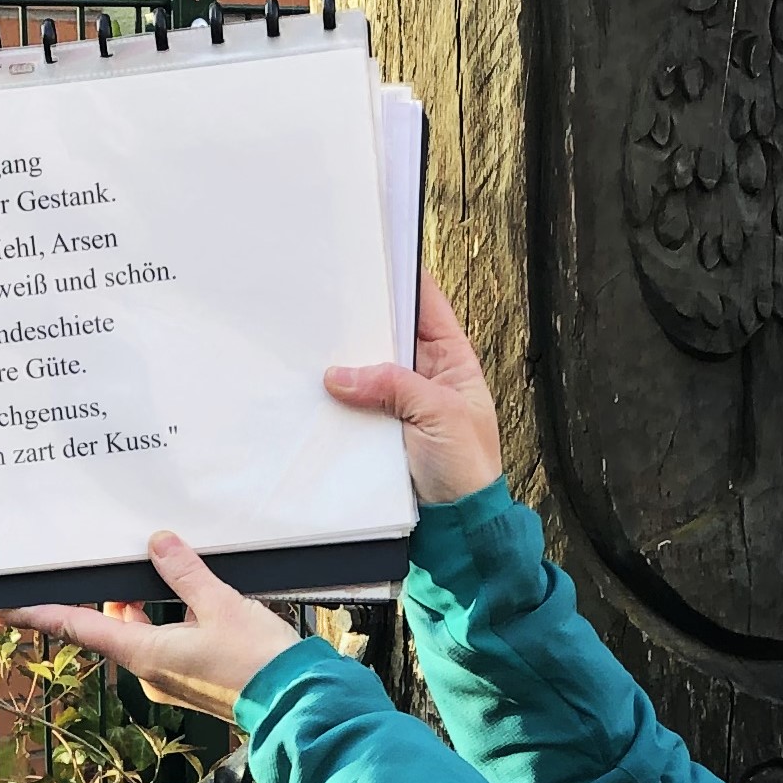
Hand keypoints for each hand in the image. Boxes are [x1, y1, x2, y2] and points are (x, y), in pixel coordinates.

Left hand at [10, 532, 300, 720]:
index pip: (78, 627)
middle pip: (114, 626)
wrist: (300, 705)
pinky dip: (171, 621)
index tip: (3, 608)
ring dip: (148, 607)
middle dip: (114, 595)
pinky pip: (169, 645)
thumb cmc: (259, 661)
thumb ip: (185, 572)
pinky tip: (197, 601)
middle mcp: (150, 671)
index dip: (39, 614)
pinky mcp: (196, 683)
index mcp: (145, 653)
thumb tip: (157, 543)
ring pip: (144, 634)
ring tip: (166, 570)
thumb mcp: (221, 604)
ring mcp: (172, 680)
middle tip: (117, 560)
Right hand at [326, 272, 503, 505]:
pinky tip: (314, 387)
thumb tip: (341, 375)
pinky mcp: (376, 429)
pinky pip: (352, 405)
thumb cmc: (468, 468)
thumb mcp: (440, 415)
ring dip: (344, 361)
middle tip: (330, 301)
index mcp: (453, 360)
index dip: (404, 279)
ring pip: (365, 369)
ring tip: (314, 340)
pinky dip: (335, 398)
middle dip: (362, 321)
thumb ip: (394, 387)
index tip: (375, 258)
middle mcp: (423, 375)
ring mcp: (398, 402)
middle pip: (388, 334)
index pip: (428, 305)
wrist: (456, 524)